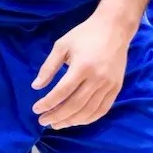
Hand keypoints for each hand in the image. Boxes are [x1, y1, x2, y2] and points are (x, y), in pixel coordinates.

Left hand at [31, 13, 133, 129]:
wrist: (114, 28)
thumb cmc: (84, 35)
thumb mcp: (61, 45)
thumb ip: (48, 67)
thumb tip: (36, 87)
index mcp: (82, 66)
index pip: (62, 92)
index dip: (48, 103)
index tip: (36, 109)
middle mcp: (97, 78)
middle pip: (74, 105)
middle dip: (57, 116)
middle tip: (43, 121)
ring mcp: (109, 85)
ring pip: (88, 111)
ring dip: (71, 121)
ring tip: (57, 124)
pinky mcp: (116, 88)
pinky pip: (102, 110)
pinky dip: (88, 119)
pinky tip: (76, 121)